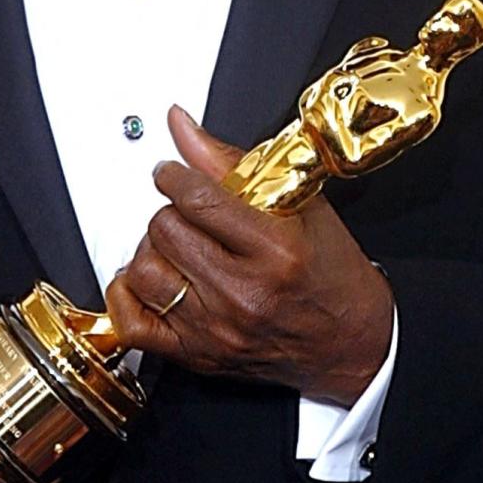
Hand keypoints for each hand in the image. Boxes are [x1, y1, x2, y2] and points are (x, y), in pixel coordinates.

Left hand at [105, 107, 393, 405]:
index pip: (197, 198)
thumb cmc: (331, 275)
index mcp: (275, 251)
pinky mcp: (199, 356)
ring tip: (175, 243)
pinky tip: (152, 279)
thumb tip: (181, 127)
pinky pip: (134, 323)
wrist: (353, 343)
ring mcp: (217, 329)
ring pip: (144, 271)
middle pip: (166, 230)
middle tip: (187, 211)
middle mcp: (243, 293)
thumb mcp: (299, 205)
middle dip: (170, 210)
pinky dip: (130, 295)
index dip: (173, 175)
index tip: (172, 173)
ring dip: (152, 248)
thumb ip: (231, 163)